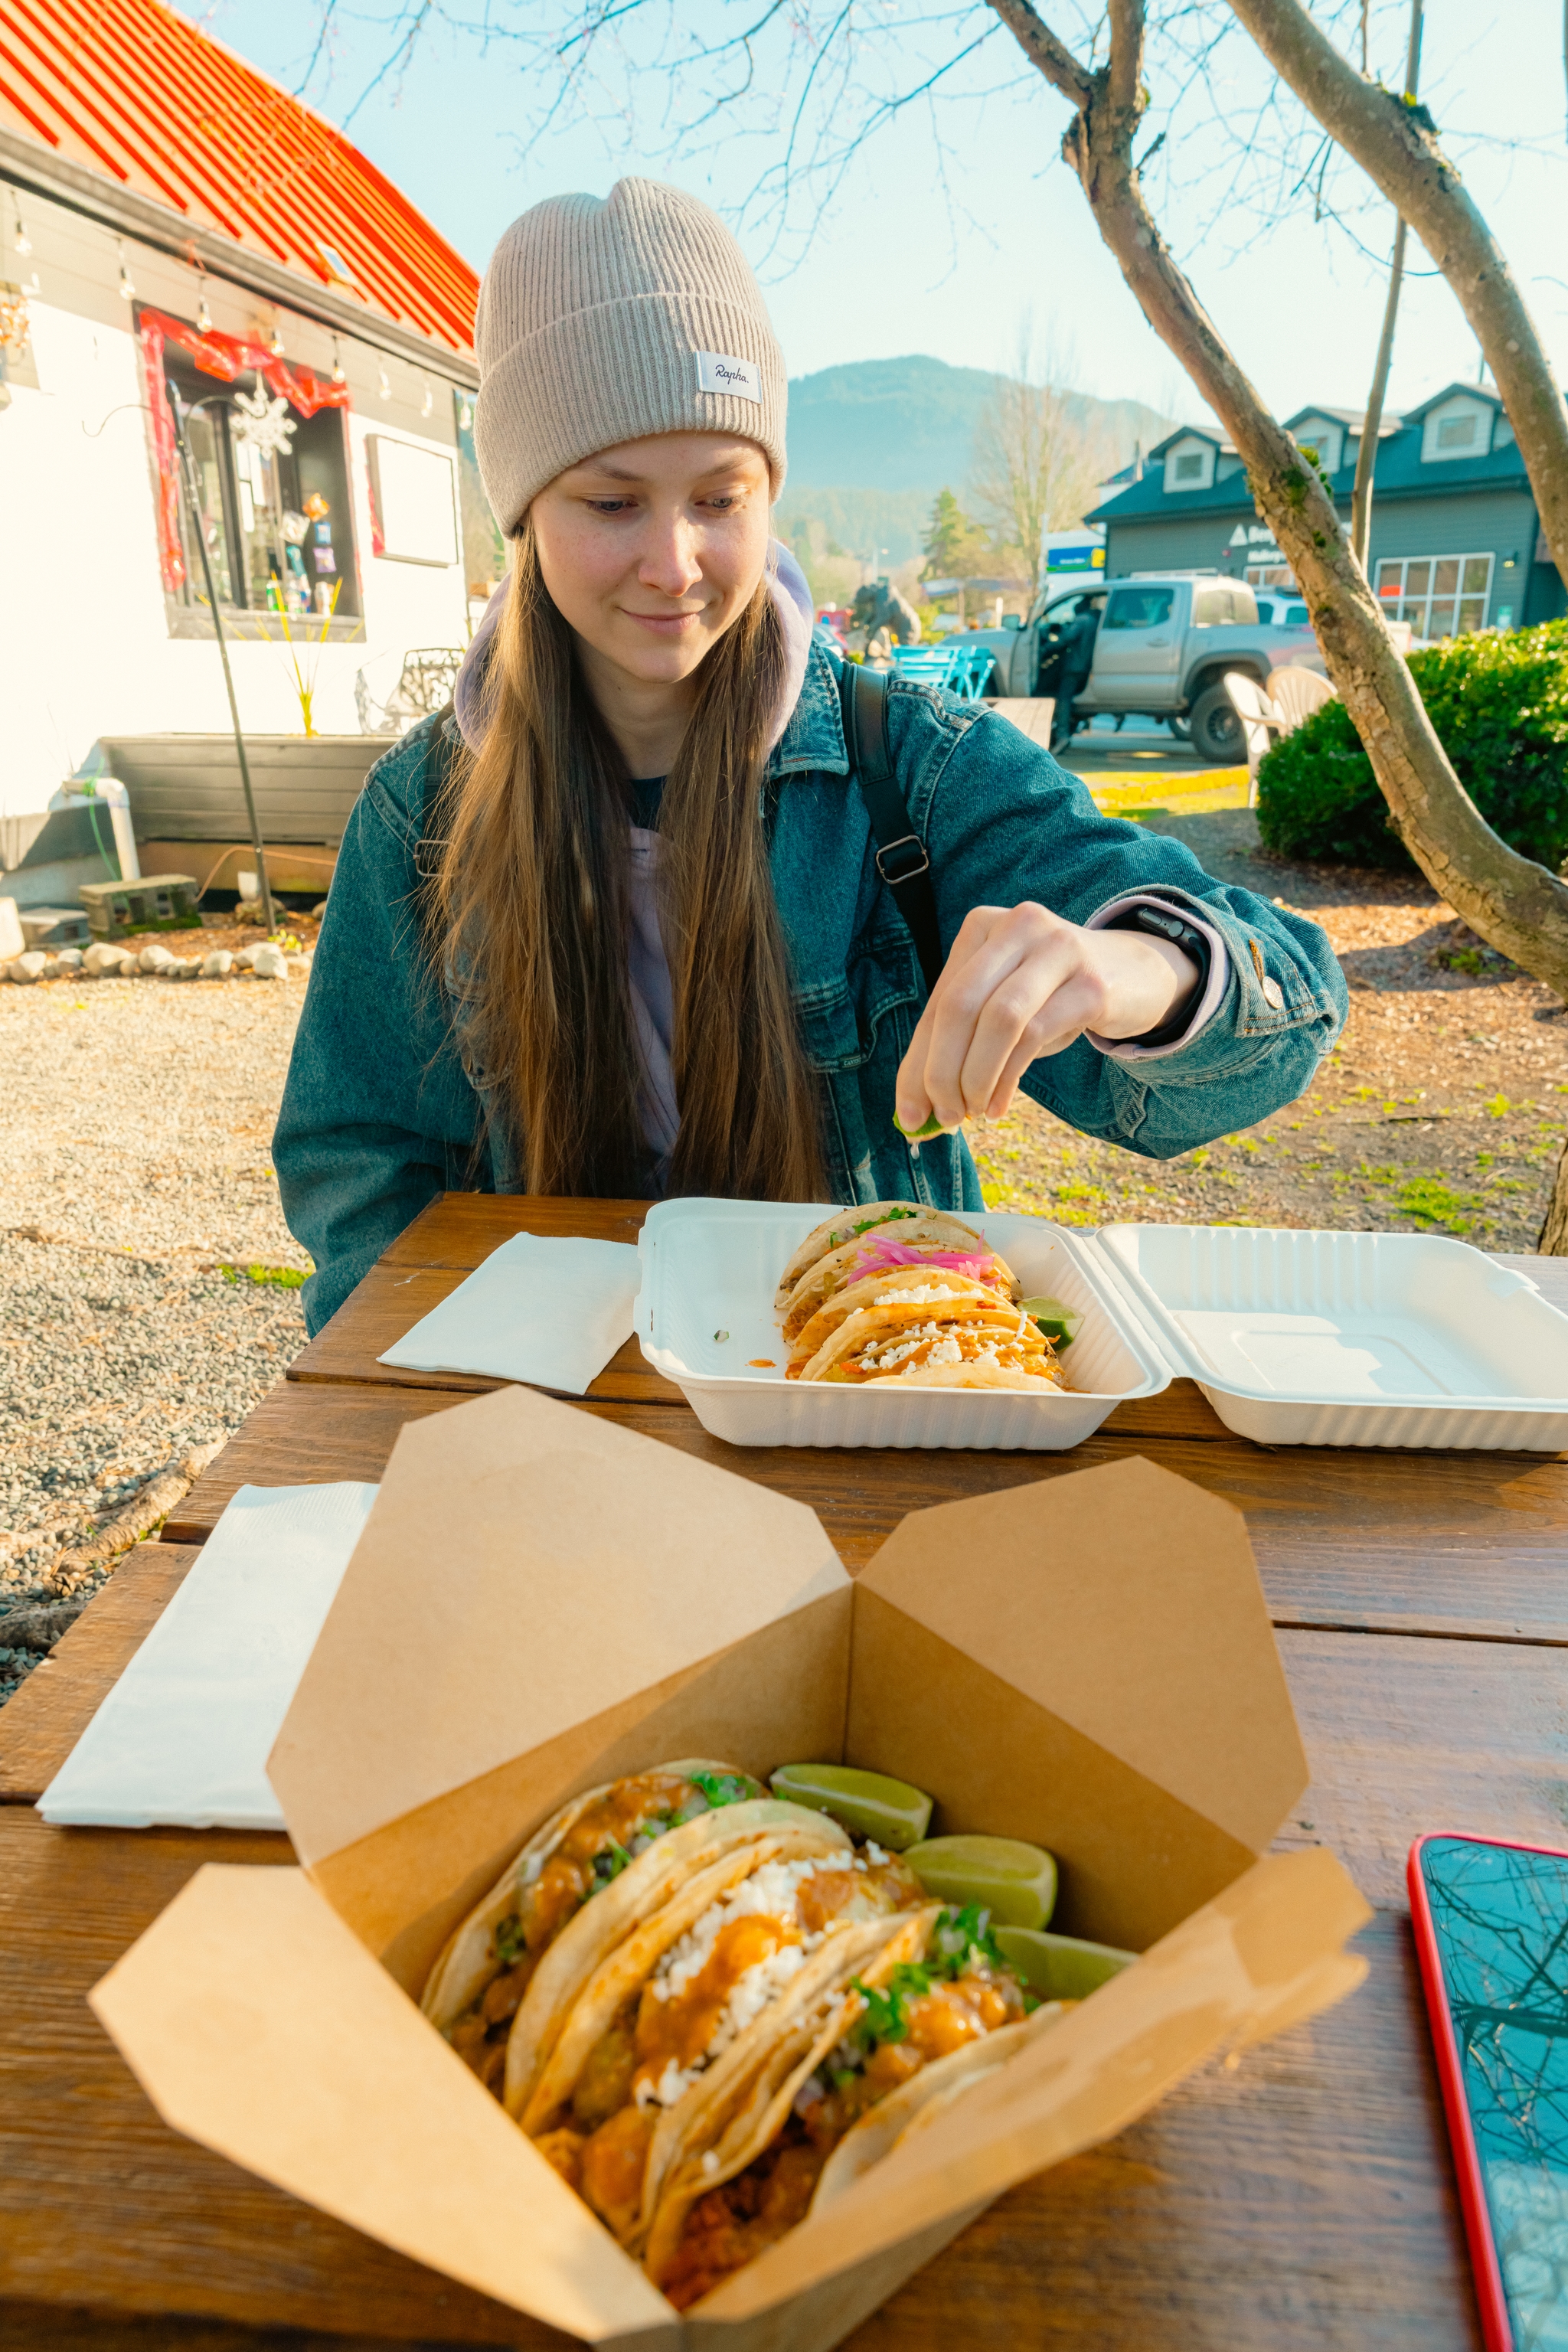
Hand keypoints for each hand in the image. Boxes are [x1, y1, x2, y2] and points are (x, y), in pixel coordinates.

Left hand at [895, 902, 1199, 1132]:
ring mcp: (1058, 949)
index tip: (907, 1113)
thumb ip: (957, 1046)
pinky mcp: (1091, 983)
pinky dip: (1009, 1077)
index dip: (916, 1062)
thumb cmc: (1052, 997)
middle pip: (959, 1006)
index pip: (938, 1002)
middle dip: (941, 1071)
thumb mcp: (1002, 1007)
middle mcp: (1018, 926)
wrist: (1135, 973)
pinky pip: (1035, 1034)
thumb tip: (913, 1112)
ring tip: (972, 1112)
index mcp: (982, 927)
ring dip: (976, 1077)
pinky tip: (1000, 1105)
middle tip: (942, 1117)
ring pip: (998, 1019)